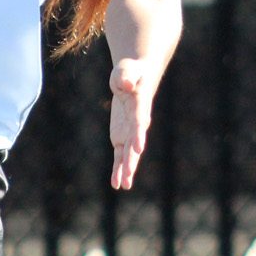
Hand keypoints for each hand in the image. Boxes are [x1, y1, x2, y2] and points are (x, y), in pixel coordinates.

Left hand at [108, 58, 156, 188]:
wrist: (136, 78)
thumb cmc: (131, 71)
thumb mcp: (126, 70)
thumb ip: (126, 76)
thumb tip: (125, 83)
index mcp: (140, 106)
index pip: (139, 121)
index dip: (138, 134)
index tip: (139, 148)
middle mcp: (137, 123)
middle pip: (134, 144)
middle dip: (131, 160)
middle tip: (128, 176)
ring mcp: (130, 132)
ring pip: (128, 154)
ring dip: (125, 169)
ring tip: (123, 185)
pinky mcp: (122, 137)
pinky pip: (119, 155)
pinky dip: (117, 168)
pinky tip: (115, 183)